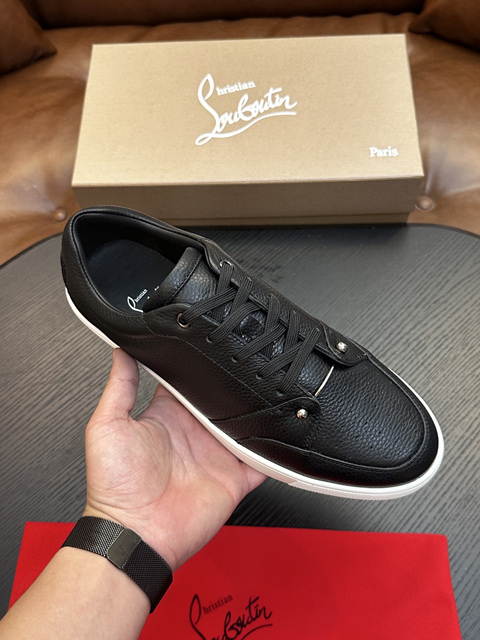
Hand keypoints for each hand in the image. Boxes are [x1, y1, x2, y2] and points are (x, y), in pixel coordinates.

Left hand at [83, 349, 264, 570]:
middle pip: (221, 401)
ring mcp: (215, 456)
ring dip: (255, 414)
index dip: (198, 366)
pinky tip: (281, 435)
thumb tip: (121, 350)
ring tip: (270, 393)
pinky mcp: (234, 479)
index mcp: (166, 417)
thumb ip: (119, 387)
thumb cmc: (115, 486)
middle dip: (234, 386)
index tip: (212, 345)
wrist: (135, 534)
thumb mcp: (107, 425)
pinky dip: (274, 452)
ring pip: (245, 427)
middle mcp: (193, 433)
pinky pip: (262, 462)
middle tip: (249, 365)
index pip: (187, 383)